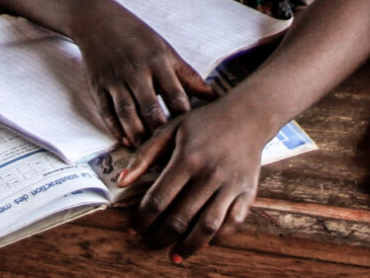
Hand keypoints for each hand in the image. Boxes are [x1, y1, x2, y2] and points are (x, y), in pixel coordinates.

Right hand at [67, 0, 210, 144]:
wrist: (97, 21)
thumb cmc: (138, 37)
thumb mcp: (165, 50)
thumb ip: (187, 75)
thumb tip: (214, 97)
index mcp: (157, 61)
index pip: (175, 95)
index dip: (184, 118)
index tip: (194, 137)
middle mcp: (136, 72)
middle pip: (150, 108)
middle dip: (160, 132)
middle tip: (171, 155)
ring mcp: (115, 80)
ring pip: (127, 113)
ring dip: (137, 135)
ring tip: (147, 152)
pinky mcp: (97, 86)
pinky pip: (106, 112)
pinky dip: (115, 129)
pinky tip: (125, 141)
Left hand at [121, 96, 267, 256]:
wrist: (247, 115)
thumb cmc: (204, 123)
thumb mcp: (171, 129)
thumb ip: (144, 155)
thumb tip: (121, 182)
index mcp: (187, 158)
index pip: (158, 199)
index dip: (142, 219)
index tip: (134, 228)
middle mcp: (210, 174)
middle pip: (180, 218)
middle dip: (160, 237)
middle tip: (148, 244)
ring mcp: (230, 185)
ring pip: (207, 226)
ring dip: (188, 246)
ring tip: (174, 255)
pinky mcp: (247, 192)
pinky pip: (233, 223)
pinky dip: (217, 238)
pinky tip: (203, 243)